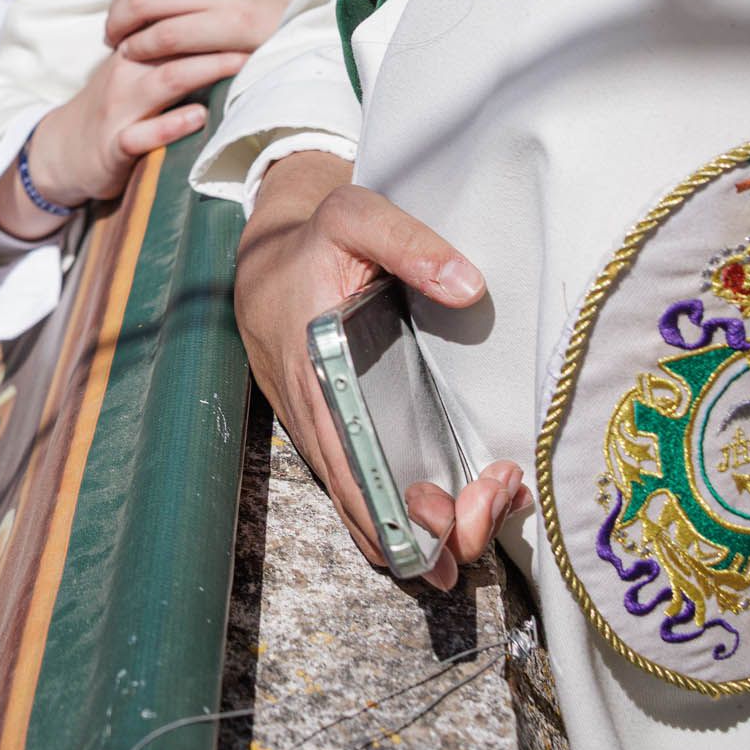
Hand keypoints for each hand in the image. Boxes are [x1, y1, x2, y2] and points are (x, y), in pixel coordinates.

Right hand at [17, 0, 292, 211]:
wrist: (66, 148)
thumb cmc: (118, 103)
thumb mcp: (139, 65)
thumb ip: (173, 40)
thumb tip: (223, 15)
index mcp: (135, 46)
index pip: (172, 13)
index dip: (212, 4)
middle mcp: (127, 70)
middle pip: (172, 38)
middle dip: (217, 31)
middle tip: (262, 25)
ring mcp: (120, 106)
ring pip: (163, 81)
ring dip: (205, 70)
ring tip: (243, 63)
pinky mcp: (113, 145)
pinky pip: (141, 135)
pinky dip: (171, 125)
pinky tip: (200, 118)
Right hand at [232, 158, 523, 589]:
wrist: (266, 249)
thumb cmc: (315, 238)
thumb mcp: (356, 217)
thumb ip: (409, 242)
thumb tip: (468, 286)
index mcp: (314, 376)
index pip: (351, 470)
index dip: (397, 512)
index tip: (451, 523)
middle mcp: (313, 417)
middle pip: (363, 505)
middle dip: (427, 532)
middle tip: (483, 516)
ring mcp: (320, 429)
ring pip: (364, 503)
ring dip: (421, 526)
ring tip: (479, 521)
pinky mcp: (331, 429)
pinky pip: (361, 483)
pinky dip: (404, 506)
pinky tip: (453, 509)